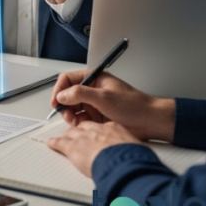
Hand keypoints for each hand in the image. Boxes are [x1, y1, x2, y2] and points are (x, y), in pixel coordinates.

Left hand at [46, 121, 142, 176]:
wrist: (123, 162)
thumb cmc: (133, 158)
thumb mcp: (136, 150)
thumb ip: (131, 150)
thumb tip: (137, 159)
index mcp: (114, 128)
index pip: (102, 127)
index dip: (97, 132)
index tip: (98, 136)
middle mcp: (97, 129)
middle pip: (84, 127)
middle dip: (81, 131)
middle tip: (78, 136)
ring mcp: (84, 136)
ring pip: (72, 133)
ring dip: (68, 136)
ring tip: (64, 138)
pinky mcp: (72, 146)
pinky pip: (59, 142)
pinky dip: (54, 142)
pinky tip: (50, 143)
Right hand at [50, 70, 175, 141]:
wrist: (149, 122)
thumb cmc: (134, 105)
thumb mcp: (104, 97)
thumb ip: (80, 94)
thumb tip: (62, 95)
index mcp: (94, 79)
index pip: (68, 79)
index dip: (59, 89)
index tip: (56, 101)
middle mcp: (92, 90)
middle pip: (68, 95)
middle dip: (65, 105)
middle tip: (66, 114)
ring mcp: (94, 104)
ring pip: (73, 108)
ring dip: (71, 115)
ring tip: (75, 122)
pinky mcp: (96, 117)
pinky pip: (80, 119)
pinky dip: (78, 123)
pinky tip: (83, 126)